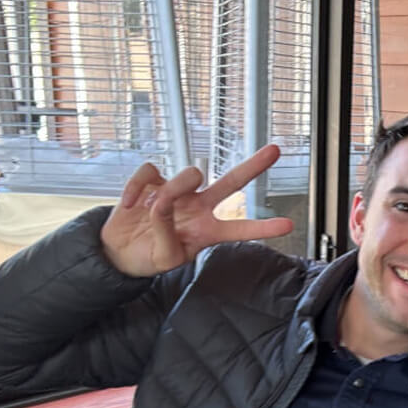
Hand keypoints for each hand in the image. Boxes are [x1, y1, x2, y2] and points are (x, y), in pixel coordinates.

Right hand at [100, 144, 294, 276]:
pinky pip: (149, 172)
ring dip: (172, 190)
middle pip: (231, 182)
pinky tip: (128, 205)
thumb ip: (166, 231)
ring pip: (188, 175)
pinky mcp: (155, 181)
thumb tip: (163, 202)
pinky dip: (134, 189)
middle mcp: (199, 207)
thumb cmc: (149, 256)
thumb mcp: (164, 257)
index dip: (263, 228)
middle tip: (276, 150)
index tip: (288, 225)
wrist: (119, 251)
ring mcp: (179, 191)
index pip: (239, 229)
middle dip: (254, 166)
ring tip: (151, 208)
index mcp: (207, 231)